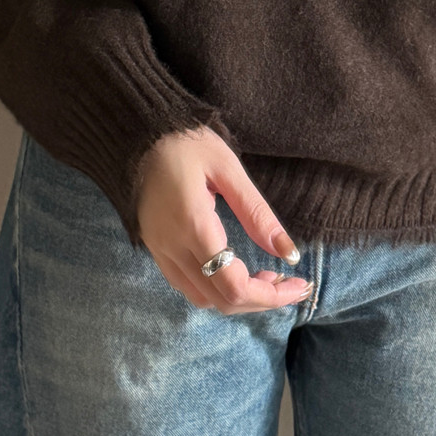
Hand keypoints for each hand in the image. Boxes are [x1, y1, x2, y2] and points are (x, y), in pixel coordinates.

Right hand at [135, 125, 312, 313]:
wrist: (135, 135)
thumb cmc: (185, 142)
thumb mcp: (227, 168)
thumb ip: (257, 212)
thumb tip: (289, 253)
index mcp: (193, 226)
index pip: (234, 286)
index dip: (270, 296)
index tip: (299, 284)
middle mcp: (173, 247)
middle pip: (221, 301)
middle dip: (261, 300)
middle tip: (289, 282)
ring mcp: (160, 251)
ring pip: (203, 298)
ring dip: (238, 297)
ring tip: (265, 277)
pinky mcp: (154, 249)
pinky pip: (186, 285)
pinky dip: (216, 288)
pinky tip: (235, 269)